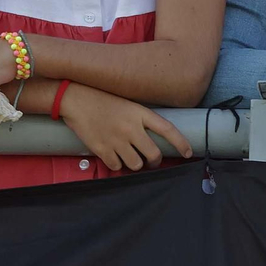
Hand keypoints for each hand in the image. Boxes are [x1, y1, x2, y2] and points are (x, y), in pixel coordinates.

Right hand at [58, 83, 192, 170]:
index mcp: (140, 113)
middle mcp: (131, 128)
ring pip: (136, 164)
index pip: (168, 130)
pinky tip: (113, 156)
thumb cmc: (103, 100)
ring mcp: (116, 140)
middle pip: (153, 155)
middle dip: (155, 161)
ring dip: (135, 164)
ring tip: (129, 156)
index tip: (189, 153)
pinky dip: (117, 164)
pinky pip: (117, 166)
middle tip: (151, 161)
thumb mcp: (129, 105)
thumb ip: (142, 120)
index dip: (181, 143)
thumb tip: (154, 138)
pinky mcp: (102, 149)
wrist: (76, 99)